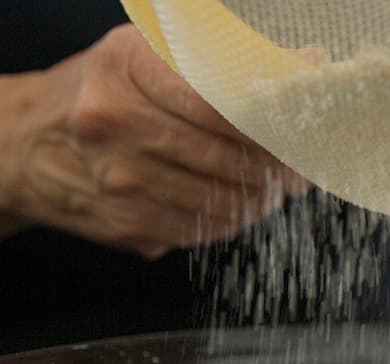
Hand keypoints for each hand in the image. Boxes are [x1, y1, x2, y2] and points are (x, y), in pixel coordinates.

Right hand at [0, 25, 303, 257]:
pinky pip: (201, 230)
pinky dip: (230, 220)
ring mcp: (118, 178)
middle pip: (229, 156)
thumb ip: (229, 63)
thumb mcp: (150, 56)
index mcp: (127, 68)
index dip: (274, 123)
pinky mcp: (125, 222)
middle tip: (297, 167)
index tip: (299, 131)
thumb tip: (311, 63)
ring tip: (272, 187)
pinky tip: (237, 206)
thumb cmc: (104, 92)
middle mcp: (116, 122)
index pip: (224, 102)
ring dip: (260, 198)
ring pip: (222, 200)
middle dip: (277, 167)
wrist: (26, 144)